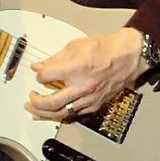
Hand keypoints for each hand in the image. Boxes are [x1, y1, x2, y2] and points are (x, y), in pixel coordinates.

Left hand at [26, 27, 148, 121]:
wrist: (129, 57)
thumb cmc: (107, 49)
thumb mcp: (77, 45)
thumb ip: (56, 58)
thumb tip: (40, 66)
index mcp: (78, 67)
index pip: (47, 76)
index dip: (39, 75)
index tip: (39, 73)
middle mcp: (83, 85)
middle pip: (51, 102)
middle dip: (36, 102)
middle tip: (30, 98)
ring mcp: (90, 97)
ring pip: (62, 113)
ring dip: (44, 114)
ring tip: (34, 111)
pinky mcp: (95, 105)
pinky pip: (74, 114)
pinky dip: (61, 115)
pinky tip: (53, 114)